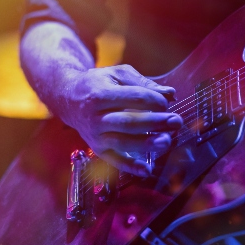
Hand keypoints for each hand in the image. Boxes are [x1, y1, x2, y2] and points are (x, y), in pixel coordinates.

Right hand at [61, 65, 182, 175]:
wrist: (68, 99)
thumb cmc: (99, 84)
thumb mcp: (118, 75)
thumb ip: (144, 84)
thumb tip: (170, 94)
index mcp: (100, 94)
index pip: (133, 98)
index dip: (154, 100)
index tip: (167, 102)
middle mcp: (95, 117)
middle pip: (129, 122)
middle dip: (155, 122)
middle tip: (176, 121)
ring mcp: (95, 136)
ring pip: (123, 142)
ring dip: (147, 144)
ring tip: (166, 141)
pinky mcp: (97, 149)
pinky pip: (114, 161)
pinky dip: (130, 167)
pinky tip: (147, 170)